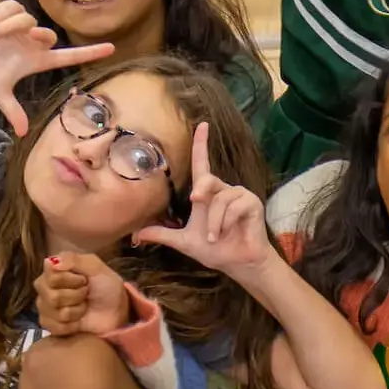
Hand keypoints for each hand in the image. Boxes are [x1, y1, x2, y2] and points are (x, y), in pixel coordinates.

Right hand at [0, 1, 117, 136]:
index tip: (112, 49)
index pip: (68, 57)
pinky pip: (15, 9)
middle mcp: (32, 42)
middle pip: (50, 35)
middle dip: (40, 36)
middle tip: (26, 39)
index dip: (90, 54)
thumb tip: (23, 134)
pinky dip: (2, 18)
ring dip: (10, 28)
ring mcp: (22, 26)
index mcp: (35, 60)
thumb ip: (12, 110)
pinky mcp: (9, 10)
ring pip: (30, 21)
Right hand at [36, 252, 129, 335]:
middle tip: (86, 293)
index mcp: (53, 271)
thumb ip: (74, 259)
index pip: (51, 276)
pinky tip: (79, 319)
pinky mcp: (50, 325)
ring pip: (57, 313)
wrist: (116, 309)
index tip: (84, 279)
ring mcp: (45, 307)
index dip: (72, 280)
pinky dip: (73, 324)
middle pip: (52, 297)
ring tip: (84, 305)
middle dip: (77, 296)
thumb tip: (50, 262)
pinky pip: (56, 327)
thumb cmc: (106, 285)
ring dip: (77, 310)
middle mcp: (44, 288)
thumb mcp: (96, 267)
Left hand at [131, 123, 275, 274]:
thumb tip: (136, 235)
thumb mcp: (184, 241)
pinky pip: (233, 206)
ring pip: (220, 199)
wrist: (238, 263)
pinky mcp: (252, 203)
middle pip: (208, 179)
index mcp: (208, 194)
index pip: (202, 165)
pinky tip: (227, 233)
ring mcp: (240, 195)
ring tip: (215, 238)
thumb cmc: (215, 250)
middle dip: (202, 190)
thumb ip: (163, 234)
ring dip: (214, 223)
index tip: (202, 125)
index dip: (201, 144)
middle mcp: (224, 190)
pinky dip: (225, 223)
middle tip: (196, 201)